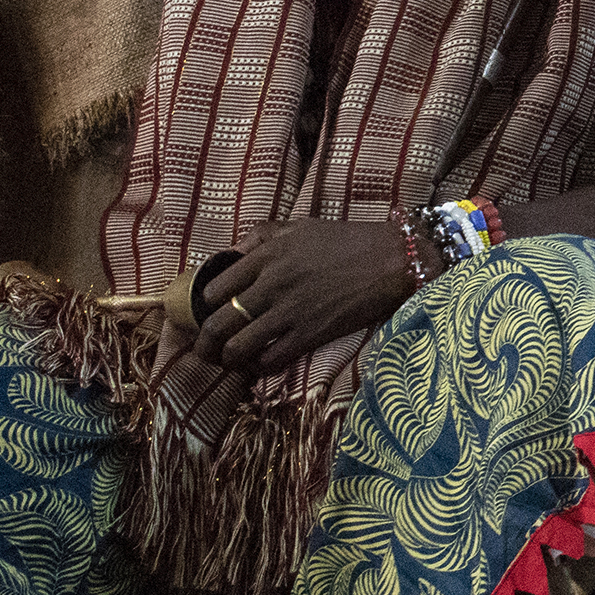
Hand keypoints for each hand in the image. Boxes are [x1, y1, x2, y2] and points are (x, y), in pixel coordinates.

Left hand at [191, 220, 415, 377]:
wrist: (392, 261)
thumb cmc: (348, 240)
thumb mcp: (301, 227)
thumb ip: (262, 236)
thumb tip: (231, 253)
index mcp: (267, 256)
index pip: (214, 288)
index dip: (203, 306)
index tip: (205, 313)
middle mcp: (272, 285)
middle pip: (218, 323)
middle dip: (204, 343)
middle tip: (203, 350)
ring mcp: (290, 312)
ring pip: (238, 347)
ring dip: (226, 359)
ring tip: (227, 361)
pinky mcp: (311, 335)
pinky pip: (270, 360)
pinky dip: (258, 367)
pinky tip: (259, 364)